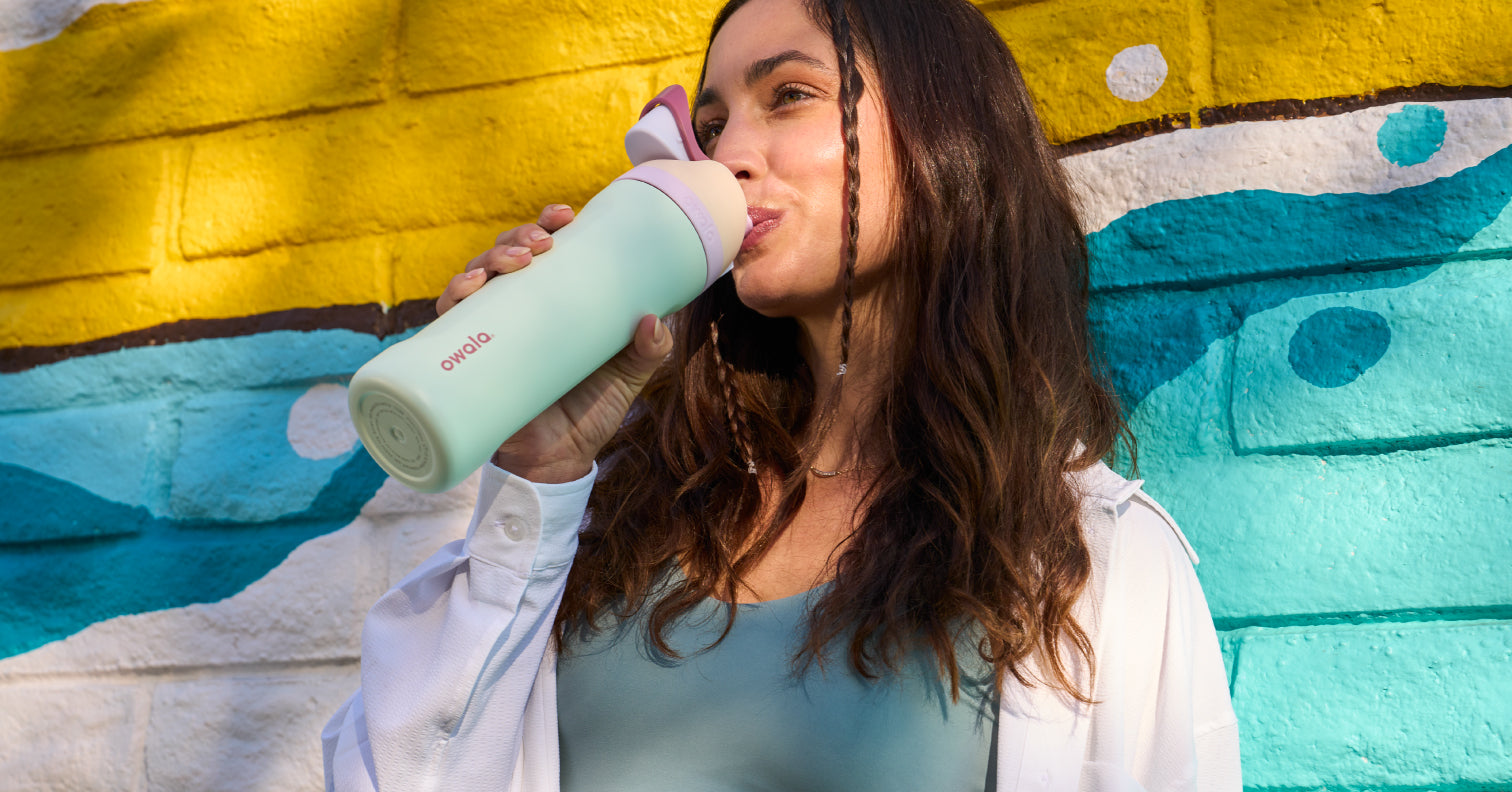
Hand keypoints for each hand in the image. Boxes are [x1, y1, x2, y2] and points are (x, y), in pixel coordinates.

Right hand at [436, 204, 673, 483]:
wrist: (558, 463)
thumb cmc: (590, 412)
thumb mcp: (628, 376)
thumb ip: (649, 349)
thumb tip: (653, 318)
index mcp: (554, 301)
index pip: (544, 249)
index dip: (548, 223)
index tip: (565, 214)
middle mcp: (518, 309)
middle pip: (507, 254)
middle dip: (519, 237)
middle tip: (542, 244)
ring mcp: (491, 330)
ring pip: (477, 276)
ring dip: (489, 257)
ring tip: (516, 262)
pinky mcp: (468, 357)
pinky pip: (449, 321)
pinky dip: (452, 297)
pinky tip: (467, 289)